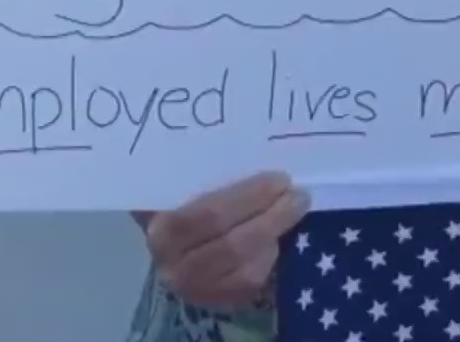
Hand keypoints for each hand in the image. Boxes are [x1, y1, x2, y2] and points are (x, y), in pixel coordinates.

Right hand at [145, 171, 309, 307]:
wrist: (169, 245)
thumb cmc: (178, 204)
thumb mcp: (180, 188)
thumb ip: (202, 177)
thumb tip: (249, 155)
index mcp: (162, 231)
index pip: (211, 214)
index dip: (251, 197)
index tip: (280, 179)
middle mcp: (174, 267)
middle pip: (233, 244)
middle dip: (272, 217)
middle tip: (298, 194)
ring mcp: (196, 290)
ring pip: (247, 268)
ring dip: (276, 236)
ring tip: (295, 208)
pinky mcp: (216, 304)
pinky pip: (252, 283)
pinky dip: (269, 258)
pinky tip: (276, 236)